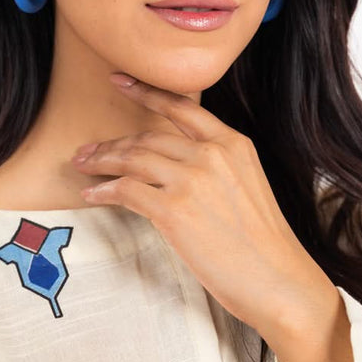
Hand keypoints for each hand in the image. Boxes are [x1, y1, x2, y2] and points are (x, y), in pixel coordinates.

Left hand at [70, 72, 339, 344]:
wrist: (277, 280)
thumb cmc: (262, 246)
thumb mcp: (247, 187)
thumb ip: (216, 167)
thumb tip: (175, 166)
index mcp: (233, 144)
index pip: (182, 107)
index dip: (146, 91)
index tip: (120, 80)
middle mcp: (212, 154)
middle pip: (148, 136)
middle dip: (112, 143)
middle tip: (88, 150)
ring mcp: (192, 180)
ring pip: (132, 158)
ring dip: (102, 162)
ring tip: (83, 167)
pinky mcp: (174, 210)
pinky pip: (125, 190)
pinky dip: (103, 190)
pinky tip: (91, 194)